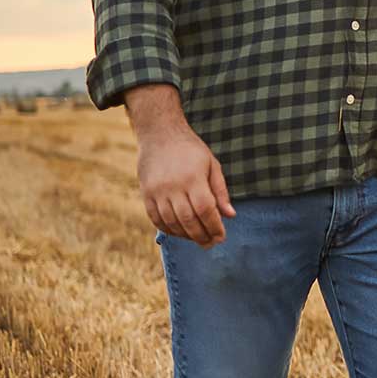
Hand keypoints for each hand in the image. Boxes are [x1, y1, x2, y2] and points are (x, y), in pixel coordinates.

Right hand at [127, 85, 235, 247]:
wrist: (159, 134)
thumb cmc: (191, 150)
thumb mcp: (211, 165)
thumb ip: (220, 191)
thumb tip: (230, 215)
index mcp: (193, 178)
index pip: (205, 209)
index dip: (214, 226)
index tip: (221, 236)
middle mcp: (173, 186)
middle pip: (188, 219)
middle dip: (201, 235)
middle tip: (210, 243)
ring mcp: (157, 191)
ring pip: (171, 222)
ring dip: (185, 235)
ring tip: (197, 239)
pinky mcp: (146, 194)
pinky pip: (156, 219)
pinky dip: (168, 229)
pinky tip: (179, 232)